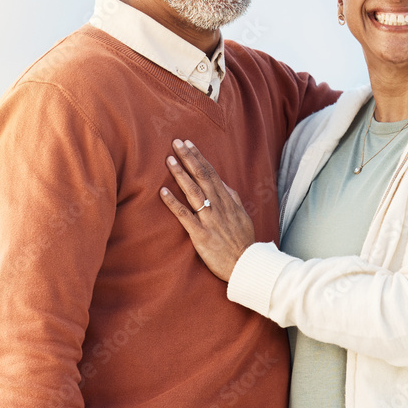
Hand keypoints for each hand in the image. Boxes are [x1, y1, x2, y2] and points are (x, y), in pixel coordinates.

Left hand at [160, 138, 255, 281]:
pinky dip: (173, 203)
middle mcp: (218, 207)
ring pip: (193, 192)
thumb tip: (223, 184)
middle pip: (202, 177)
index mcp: (228, 201)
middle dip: (189, 158)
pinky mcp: (201, 235)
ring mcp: (209, 220)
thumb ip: (232, 198)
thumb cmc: (243, 242)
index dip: (199, 158)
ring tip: (169, 160)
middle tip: (176, 143)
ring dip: (180, 175)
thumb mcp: (242, 216)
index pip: (211, 174)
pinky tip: (162, 192)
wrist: (245, 265)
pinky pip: (184, 216)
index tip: (189, 143)